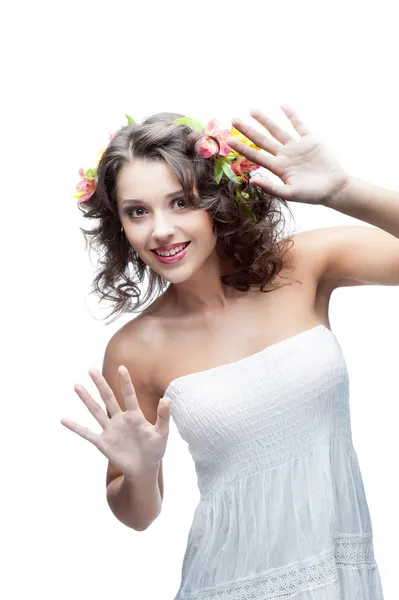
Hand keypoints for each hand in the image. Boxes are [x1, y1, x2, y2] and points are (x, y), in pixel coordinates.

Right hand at [61, 366, 170, 478]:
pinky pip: (87, 433)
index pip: (129, 395)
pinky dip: (75, 427)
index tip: (122, 367)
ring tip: (77, 385)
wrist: (144, 469)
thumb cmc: (155, 450)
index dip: (126, 382)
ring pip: (96, 411)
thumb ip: (163, 417)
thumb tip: (167, 399)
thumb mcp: (162, 433)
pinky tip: (64, 420)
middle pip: (108, 398)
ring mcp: (110, 430)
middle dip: (100, 384)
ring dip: (86, 399)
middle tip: (91, 369)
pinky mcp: (103, 443)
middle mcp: (120, 419)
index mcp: (135, 416)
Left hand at [226, 104, 349, 205]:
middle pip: (262, 140)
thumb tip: (252, 180)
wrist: (334, 188)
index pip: (256, 156)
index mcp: (278, 168)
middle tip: (234, 120)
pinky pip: (299, 125)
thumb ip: (272, 188)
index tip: (229, 141)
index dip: (242, 148)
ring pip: (277, 130)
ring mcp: (296, 147)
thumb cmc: (312, 194)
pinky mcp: (310, 140)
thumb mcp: (290, 194)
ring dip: (265, 120)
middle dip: (248, 130)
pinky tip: (282, 106)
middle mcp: (284, 155)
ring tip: (252, 110)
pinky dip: (292, 115)